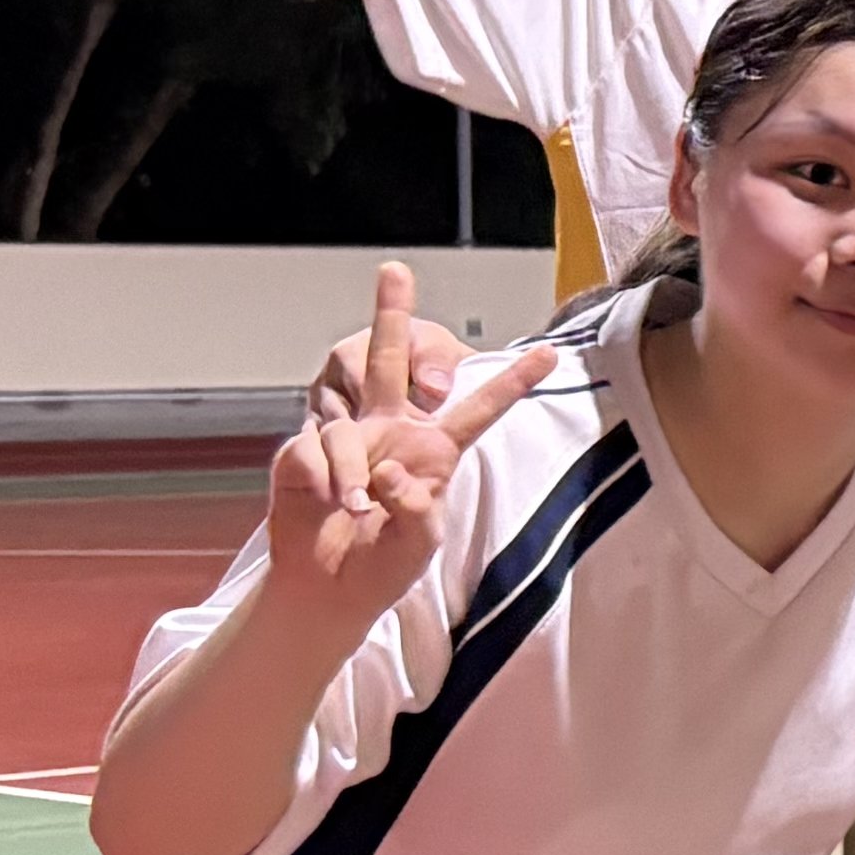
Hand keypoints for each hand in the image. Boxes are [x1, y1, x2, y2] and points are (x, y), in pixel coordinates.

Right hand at [260, 268, 549, 628]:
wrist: (328, 586)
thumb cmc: (384, 563)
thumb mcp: (419, 544)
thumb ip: (416, 510)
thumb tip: (387, 471)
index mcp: (433, 449)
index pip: (477, 410)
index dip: (512, 381)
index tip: (551, 351)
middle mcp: (389, 430)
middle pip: (388, 359)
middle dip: (390, 312)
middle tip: (395, 267)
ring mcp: (345, 437)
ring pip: (347, 423)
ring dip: (351, 469)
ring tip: (356, 507)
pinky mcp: (303, 453)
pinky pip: (314, 451)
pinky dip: (325, 480)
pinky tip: (327, 503)